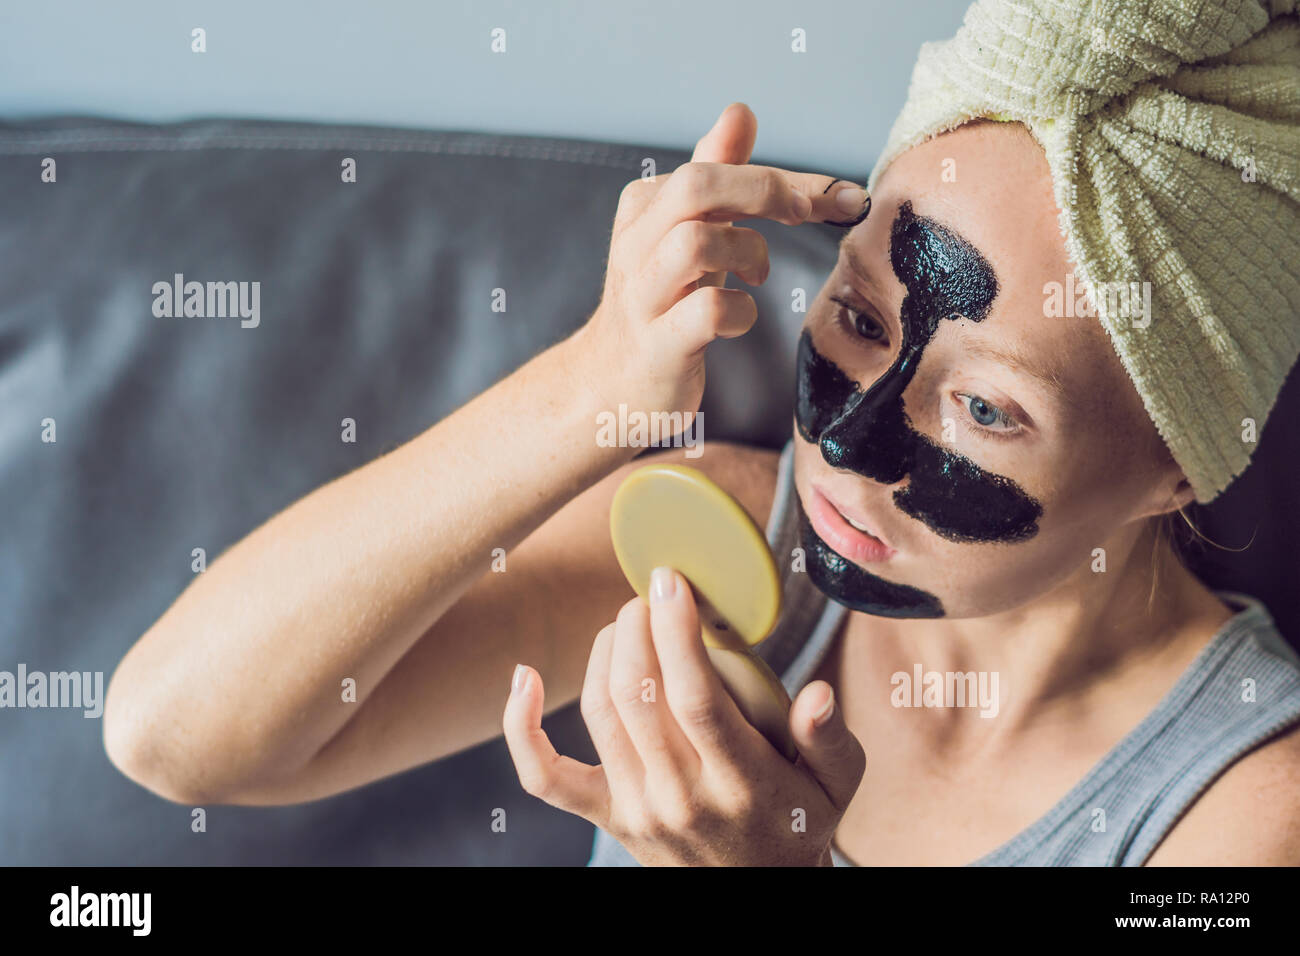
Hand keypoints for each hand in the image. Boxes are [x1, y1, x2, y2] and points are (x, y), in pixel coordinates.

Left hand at [503, 567, 866, 865]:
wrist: (760, 892)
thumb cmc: (800, 823)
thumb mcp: (838, 785)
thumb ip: (831, 737)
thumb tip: (819, 694)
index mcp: (740, 782)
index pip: (694, 698)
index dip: (675, 632)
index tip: (671, 582)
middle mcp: (680, 797)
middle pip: (637, 694)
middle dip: (637, 626)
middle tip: (653, 593)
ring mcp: (636, 809)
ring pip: (599, 712)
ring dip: (605, 651)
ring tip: (628, 620)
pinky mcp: (606, 817)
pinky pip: (544, 775)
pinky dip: (521, 726)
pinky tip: (524, 676)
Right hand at [567, 102, 870, 424]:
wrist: (610, 383)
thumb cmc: (661, 301)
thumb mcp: (686, 231)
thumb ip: (714, 174)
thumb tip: (739, 112)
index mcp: (645, 206)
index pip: (716, 166)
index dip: (788, 177)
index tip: (842, 196)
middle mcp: (636, 243)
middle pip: (697, 185)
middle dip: (765, 191)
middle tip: (803, 217)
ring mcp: (643, 295)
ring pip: (696, 241)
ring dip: (748, 253)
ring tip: (757, 277)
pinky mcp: (658, 343)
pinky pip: (707, 311)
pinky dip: (740, 312)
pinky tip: (740, 319)